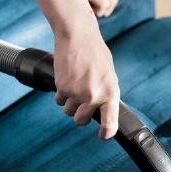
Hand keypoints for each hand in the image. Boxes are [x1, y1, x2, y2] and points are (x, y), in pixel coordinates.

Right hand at [53, 18, 119, 139]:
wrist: (78, 36)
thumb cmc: (95, 53)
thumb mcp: (109, 74)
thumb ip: (106, 93)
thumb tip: (103, 109)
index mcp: (110, 93)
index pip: (110, 123)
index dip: (105, 133)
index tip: (102, 135)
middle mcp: (94, 96)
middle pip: (81, 121)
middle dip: (79, 115)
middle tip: (80, 103)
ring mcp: (77, 93)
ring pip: (68, 111)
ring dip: (69, 102)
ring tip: (75, 84)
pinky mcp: (62, 88)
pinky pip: (59, 101)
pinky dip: (61, 93)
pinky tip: (67, 79)